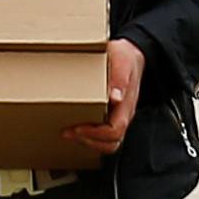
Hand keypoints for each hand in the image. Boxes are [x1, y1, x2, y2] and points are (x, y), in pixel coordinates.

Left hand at [70, 37, 146, 156]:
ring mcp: (117, 117)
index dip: (95, 134)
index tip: (76, 127)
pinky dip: (88, 137)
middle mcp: (123, 116)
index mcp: (126, 106)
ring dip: (87, 142)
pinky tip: (74, 129)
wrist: (131, 55)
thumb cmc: (124, 57)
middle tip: (67, 132)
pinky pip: (102, 136)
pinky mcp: (110, 116)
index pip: (115, 131)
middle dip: (87, 141)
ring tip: (69, 133)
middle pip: (110, 143)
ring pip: (107, 143)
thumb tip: (115, 97)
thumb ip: (119, 77)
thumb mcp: (122, 61)